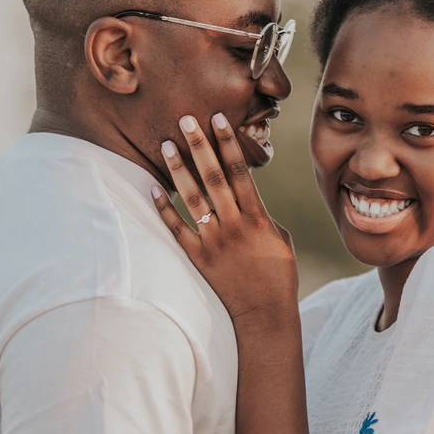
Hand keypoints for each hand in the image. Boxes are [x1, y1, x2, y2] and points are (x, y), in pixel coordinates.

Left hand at [152, 113, 298, 322]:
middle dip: (199, 145)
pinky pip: (177, 229)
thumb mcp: (280, 239)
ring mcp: (214, 241)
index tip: (218, 119)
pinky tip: (152, 189)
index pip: (241, 171)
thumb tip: (247, 199)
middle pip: (213, 177)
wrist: (265, 314)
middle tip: (185, 119)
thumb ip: (262, 215)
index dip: (228, 143)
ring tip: (166, 145)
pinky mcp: (199, 258)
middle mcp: (234, 225)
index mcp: (258, 217)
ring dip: (178, 169)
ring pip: (192, 198)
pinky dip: (164, 209)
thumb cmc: (279, 276)